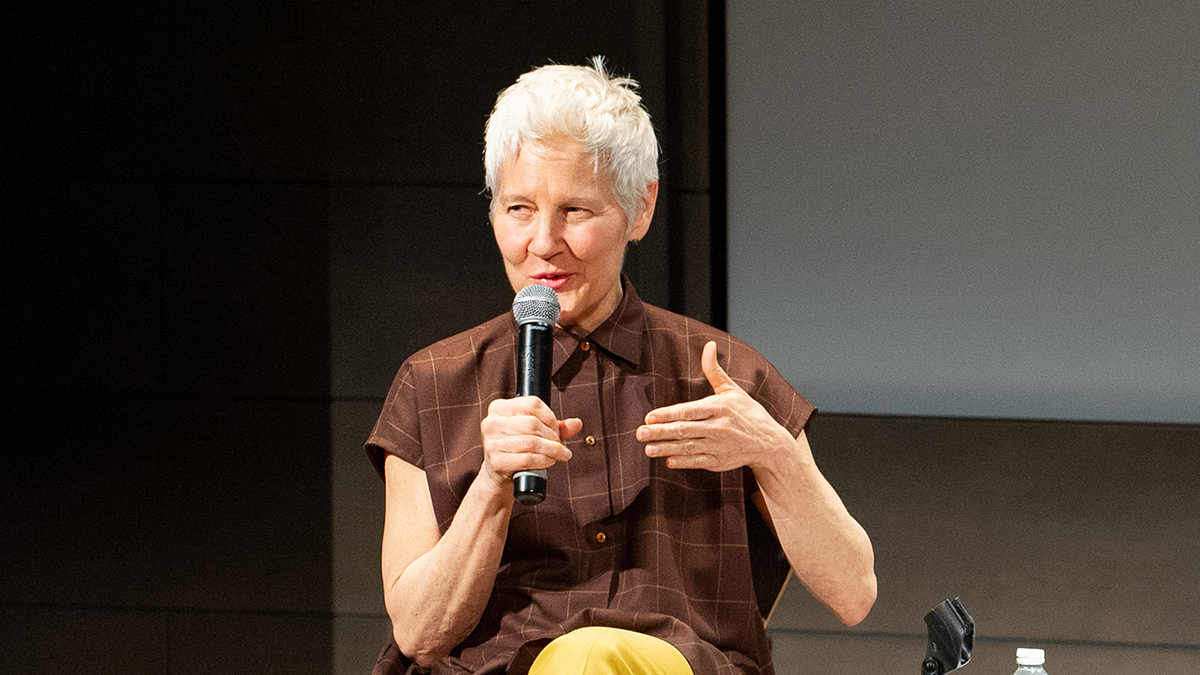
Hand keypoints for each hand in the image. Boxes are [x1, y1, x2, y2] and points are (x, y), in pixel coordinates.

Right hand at [480, 396, 581, 491]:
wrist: (498, 474)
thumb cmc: (517, 447)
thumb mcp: (535, 431)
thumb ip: (556, 426)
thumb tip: (577, 423)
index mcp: (499, 407)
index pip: (532, 403)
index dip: (550, 416)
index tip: (557, 429)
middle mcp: (492, 423)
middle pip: (532, 423)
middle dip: (552, 436)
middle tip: (560, 444)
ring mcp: (492, 443)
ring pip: (531, 442)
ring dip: (552, 450)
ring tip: (560, 454)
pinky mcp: (496, 461)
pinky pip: (527, 459)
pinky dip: (543, 461)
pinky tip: (549, 461)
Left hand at [637, 341, 795, 471]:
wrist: (769, 442)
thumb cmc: (748, 412)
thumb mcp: (732, 389)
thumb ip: (714, 370)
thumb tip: (708, 345)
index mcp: (719, 408)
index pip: (689, 411)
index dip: (668, 414)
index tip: (649, 417)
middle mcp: (718, 427)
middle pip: (684, 430)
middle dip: (660, 432)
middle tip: (640, 433)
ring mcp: (718, 446)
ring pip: (688, 447)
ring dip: (666, 449)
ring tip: (647, 449)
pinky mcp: (719, 462)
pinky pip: (698, 462)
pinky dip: (683, 461)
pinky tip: (667, 461)